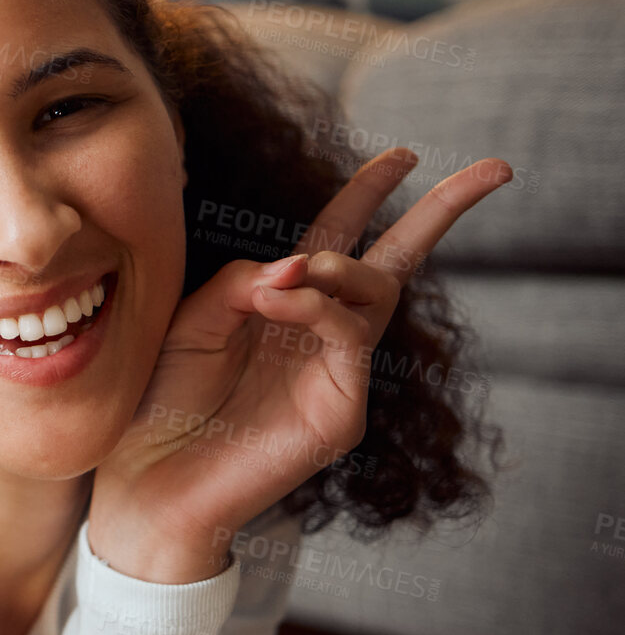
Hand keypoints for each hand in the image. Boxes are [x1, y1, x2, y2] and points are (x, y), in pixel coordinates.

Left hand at [87, 147, 511, 583]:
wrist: (143, 481)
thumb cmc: (158, 401)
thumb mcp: (191, 321)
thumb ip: (241, 283)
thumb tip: (295, 263)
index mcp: (282, 313)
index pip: (337, 243)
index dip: (368, 194)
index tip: (404, 154)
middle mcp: (318, 341)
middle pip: (392, 263)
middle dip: (438, 212)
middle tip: (491, 169)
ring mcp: (335, 377)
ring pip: (373, 295)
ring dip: (340, 267)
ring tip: (302, 266)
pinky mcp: (339, 415)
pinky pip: (346, 339)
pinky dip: (315, 307)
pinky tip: (277, 298)